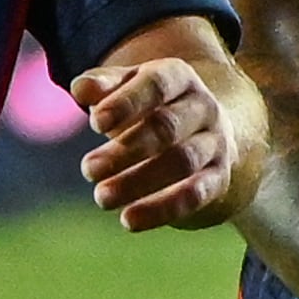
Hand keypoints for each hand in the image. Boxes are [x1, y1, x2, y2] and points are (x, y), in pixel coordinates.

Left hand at [73, 55, 242, 230]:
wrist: (201, 128)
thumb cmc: (149, 105)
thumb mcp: (127, 86)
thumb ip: (102, 84)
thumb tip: (80, 88)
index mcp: (179, 78)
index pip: (157, 85)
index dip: (127, 102)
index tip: (95, 123)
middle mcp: (203, 108)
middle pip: (168, 127)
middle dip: (126, 150)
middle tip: (88, 170)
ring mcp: (215, 143)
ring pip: (183, 162)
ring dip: (139, 182)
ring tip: (102, 197)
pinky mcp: (218, 177)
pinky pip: (196, 194)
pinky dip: (163, 209)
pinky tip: (129, 220)